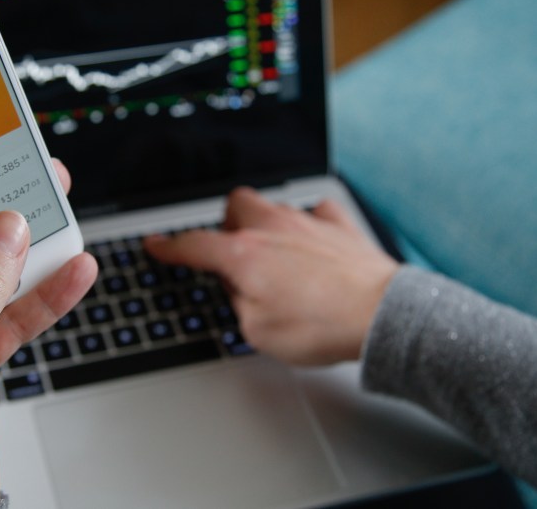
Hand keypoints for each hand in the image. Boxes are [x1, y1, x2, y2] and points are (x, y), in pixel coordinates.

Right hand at [144, 187, 397, 365]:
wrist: (380, 315)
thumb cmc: (321, 326)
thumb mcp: (257, 332)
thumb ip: (239, 304)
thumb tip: (239, 291)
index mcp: (243, 255)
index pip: (193, 245)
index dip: (168, 247)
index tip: (156, 245)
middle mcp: (271, 229)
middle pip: (234, 206)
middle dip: (226, 224)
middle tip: (231, 252)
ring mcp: (306, 222)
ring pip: (272, 204)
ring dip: (265, 224)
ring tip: (273, 253)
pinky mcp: (339, 226)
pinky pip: (317, 211)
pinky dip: (310, 224)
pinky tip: (314, 243)